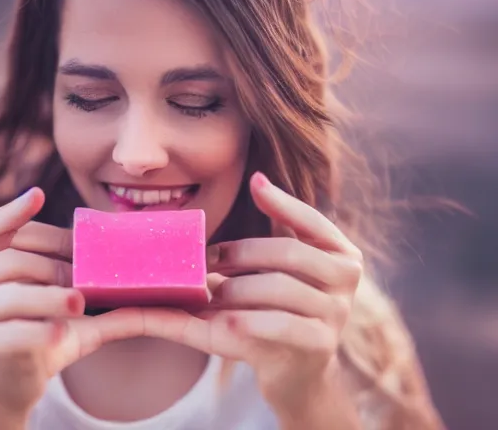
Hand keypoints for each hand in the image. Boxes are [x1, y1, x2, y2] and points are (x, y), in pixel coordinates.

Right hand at [0, 190, 151, 423]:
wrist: (12, 378)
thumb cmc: (39, 326)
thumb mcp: (57, 296)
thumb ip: (79, 273)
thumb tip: (135, 256)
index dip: (13, 213)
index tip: (38, 196)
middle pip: (14, 260)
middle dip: (54, 266)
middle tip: (84, 276)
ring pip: (9, 296)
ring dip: (48, 297)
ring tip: (78, 302)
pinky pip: (7, 336)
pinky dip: (35, 332)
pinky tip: (61, 334)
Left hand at [95, 172, 362, 418]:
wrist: (298, 373)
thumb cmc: (285, 307)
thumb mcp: (288, 267)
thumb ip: (280, 228)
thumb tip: (258, 178)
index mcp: (340, 253)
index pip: (312, 220)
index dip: (283, 202)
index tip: (253, 183)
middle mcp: (346, 279)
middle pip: (288, 253)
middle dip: (240, 252)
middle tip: (205, 259)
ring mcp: (336, 313)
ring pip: (277, 288)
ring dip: (233, 289)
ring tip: (207, 295)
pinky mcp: (318, 346)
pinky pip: (274, 326)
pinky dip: (243, 321)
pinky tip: (222, 323)